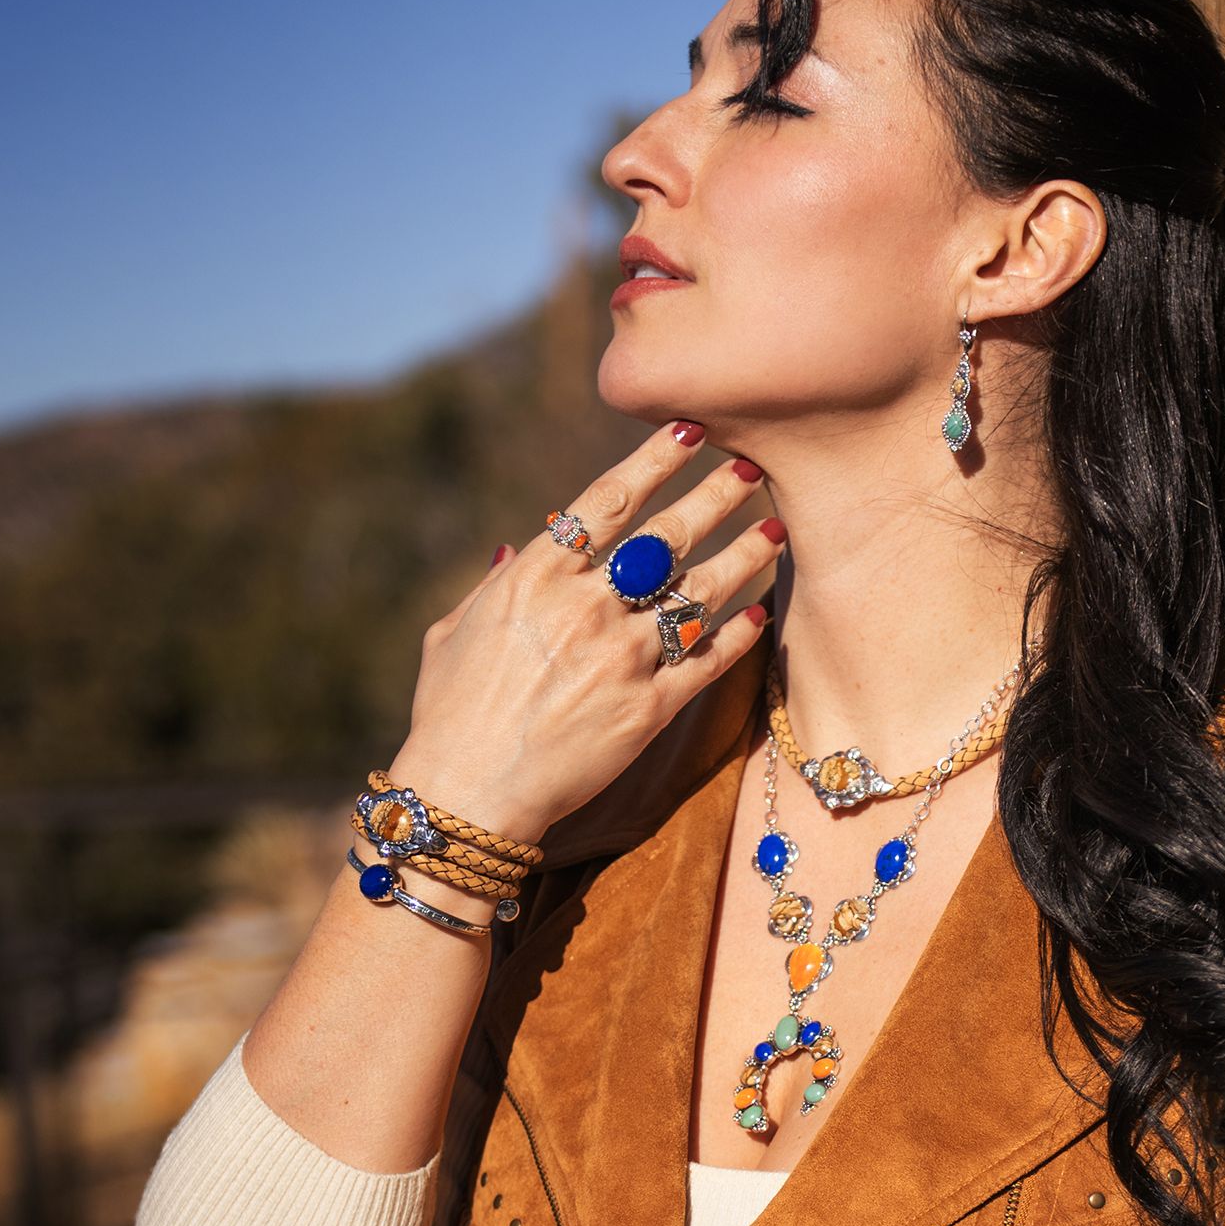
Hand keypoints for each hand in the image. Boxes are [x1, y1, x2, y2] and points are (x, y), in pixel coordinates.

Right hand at [385, 421, 783, 846]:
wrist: (467, 795)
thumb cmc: (449, 713)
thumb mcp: (453, 632)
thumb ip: (494, 586)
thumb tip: (514, 548)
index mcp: (536, 577)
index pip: (608, 499)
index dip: (655, 459)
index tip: (690, 430)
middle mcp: (586, 607)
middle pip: (667, 535)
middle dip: (714, 494)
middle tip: (751, 465)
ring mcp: (622, 658)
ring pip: (701, 592)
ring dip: (744, 555)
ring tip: (775, 527)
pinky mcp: (650, 709)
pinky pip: (709, 660)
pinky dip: (739, 633)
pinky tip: (761, 610)